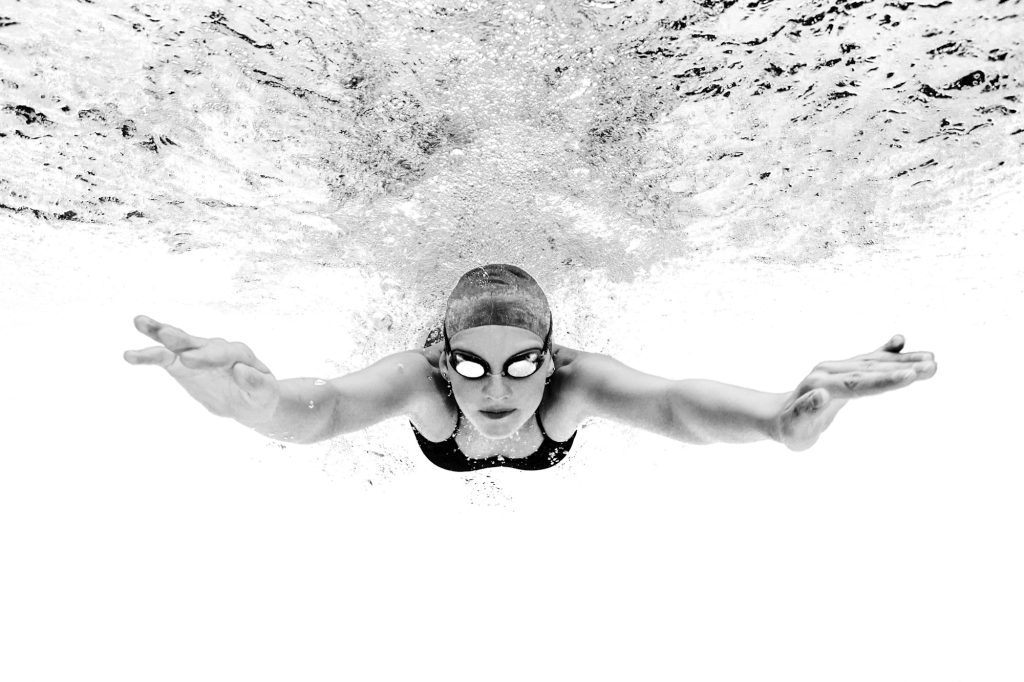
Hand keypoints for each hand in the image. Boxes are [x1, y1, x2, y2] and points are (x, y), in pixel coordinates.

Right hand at [124, 315, 279, 425]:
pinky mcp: (182, 365)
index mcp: (239, 354)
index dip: (206, 357)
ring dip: (159, 332)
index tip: (189, 361)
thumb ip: (256, 383)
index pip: (223, 354)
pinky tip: (129, 355)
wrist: (248, 402)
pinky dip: (147, 356)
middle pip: (198, 342)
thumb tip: (241, 370)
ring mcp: (197, 354)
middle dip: (182, 340)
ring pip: (177, 343)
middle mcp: (216, 349)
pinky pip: (163, 358)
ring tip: (139, 321)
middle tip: (166, 335)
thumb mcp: (264, 394)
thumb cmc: (260, 396)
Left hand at [775, 335, 936, 450]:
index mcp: (822, 384)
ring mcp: (836, 367)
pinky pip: (868, 358)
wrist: (778, 416)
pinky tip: (901, 341)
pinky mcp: (842, 369)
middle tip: (934, 367)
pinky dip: (886, 351)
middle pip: (871, 369)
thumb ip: (806, 411)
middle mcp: (830, 370)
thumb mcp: (794, 428)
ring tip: (932, 361)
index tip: (911, 376)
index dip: (885, 381)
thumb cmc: (789, 429)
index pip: (859, 383)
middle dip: (904, 368)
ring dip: (903, 360)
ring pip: (874, 362)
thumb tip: (820, 395)